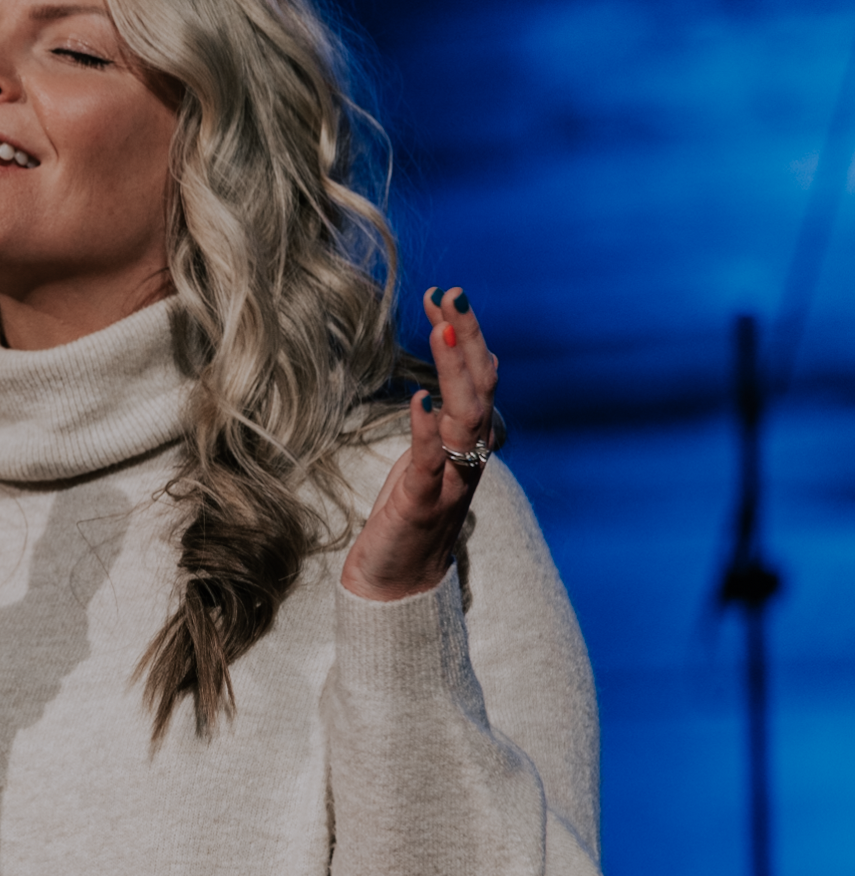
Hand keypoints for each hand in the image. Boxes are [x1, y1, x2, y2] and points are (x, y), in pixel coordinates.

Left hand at [340, 286, 499, 602]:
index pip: (477, 376)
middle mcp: (470, 455)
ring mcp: (451, 479)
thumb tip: (475, 363)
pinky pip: (431, 461)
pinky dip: (427, 429)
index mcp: (470, 440)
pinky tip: (419, 400)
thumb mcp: (433, 454)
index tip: (447, 294)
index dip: (466, 334)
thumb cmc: (412, 515)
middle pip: (478, 387)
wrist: (397, 581)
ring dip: (454, 372)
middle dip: (465, 339)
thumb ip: (452, 414)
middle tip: (452, 294)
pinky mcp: (424, 503)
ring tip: (441, 331)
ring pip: (465, 418)